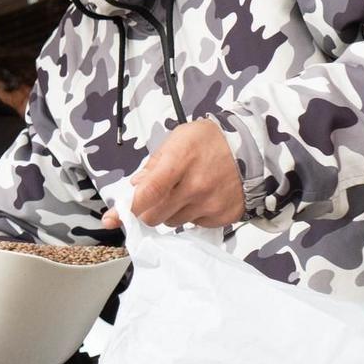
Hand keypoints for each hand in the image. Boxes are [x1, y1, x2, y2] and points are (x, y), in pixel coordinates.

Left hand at [102, 118, 245, 229]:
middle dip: (147, 210)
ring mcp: (210, 204)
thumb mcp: (178, 139)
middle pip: (154, 216)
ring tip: (184, 192)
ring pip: (171, 223)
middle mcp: (195, 186)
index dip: (128, 208)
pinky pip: (193, 225)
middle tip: (156, 197)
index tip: (111, 219)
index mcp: (179, 160)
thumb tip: (135, 188)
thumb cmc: (209, 141)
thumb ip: (153, 164)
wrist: (252, 149)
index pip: (149, 192)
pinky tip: (201, 198)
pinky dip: (191, 215)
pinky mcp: (222, 217)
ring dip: (170, 212)